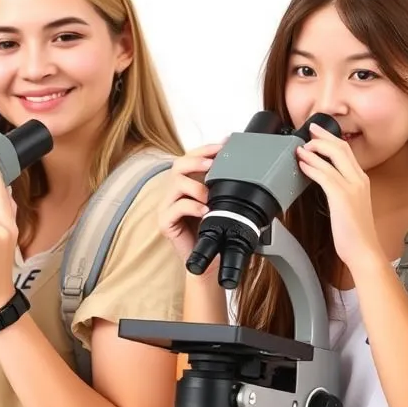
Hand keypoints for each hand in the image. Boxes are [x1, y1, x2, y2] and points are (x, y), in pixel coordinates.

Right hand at [159, 142, 223, 262]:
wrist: (209, 261)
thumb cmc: (215, 232)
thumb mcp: (222, 205)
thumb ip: (225, 186)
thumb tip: (242, 165)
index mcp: (187, 185)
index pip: (190, 158)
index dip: (205, 150)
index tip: (223, 145)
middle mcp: (174, 193)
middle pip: (178, 165)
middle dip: (197, 161)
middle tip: (213, 165)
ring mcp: (167, 207)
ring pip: (176, 184)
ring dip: (196, 186)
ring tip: (210, 196)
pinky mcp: (165, 223)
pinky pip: (175, 208)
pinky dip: (192, 206)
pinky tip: (205, 211)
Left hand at [295, 123, 382, 269]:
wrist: (363, 250)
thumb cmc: (355, 232)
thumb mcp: (350, 205)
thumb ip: (341, 190)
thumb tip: (325, 181)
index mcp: (361, 180)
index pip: (347, 151)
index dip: (331, 139)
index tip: (318, 134)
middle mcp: (358, 180)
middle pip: (341, 148)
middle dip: (322, 137)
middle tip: (309, 131)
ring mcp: (351, 187)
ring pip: (332, 157)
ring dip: (313, 150)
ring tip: (300, 147)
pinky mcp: (341, 196)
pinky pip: (324, 175)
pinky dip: (312, 166)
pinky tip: (302, 164)